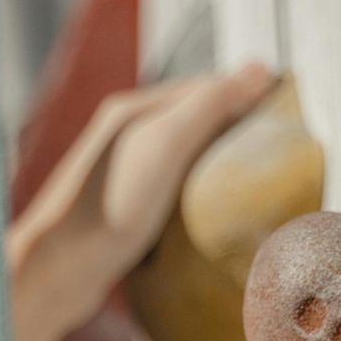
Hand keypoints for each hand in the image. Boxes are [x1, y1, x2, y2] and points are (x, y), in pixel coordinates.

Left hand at [12, 62, 276, 340]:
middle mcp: (119, 138)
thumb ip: (212, 104)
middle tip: (271, 156)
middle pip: (189, 125)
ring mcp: (114, 178)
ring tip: (244, 189)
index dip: (243, 98)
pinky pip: (163, 198)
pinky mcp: (114, 216)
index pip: (202, 89)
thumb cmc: (112, 204)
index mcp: (130, 110)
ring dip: (209, 172)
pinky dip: (188, 203)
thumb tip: (261, 69)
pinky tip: (203, 221)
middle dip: (228, 134)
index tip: (282, 117)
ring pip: (176, 163)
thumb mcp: (168, 143)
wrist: (58, 271)